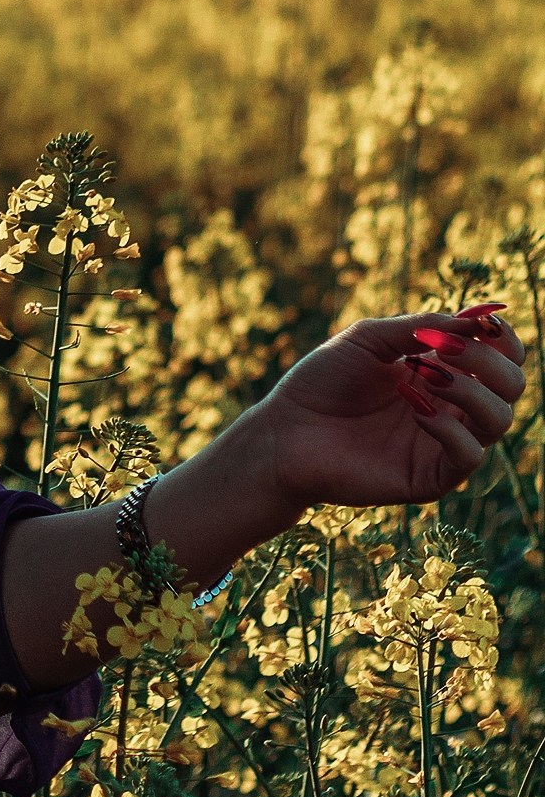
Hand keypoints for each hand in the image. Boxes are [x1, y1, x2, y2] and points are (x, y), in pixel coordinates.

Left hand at [255, 304, 525, 514]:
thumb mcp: (370, 338)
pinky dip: (450, 427)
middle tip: (445, 349)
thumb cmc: (322, 381)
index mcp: (443, 371)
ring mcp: (443, 443)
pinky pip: (469, 455)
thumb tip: (477, 319)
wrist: (284, 432)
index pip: (501, 357)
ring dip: (472, 390)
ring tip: (428, 375)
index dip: (502, 339)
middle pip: (511, 386)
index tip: (482, 323)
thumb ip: (422, 326)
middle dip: (490, 361)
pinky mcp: (431, 477)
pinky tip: (415, 409)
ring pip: (499, 420)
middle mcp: (452, 407)